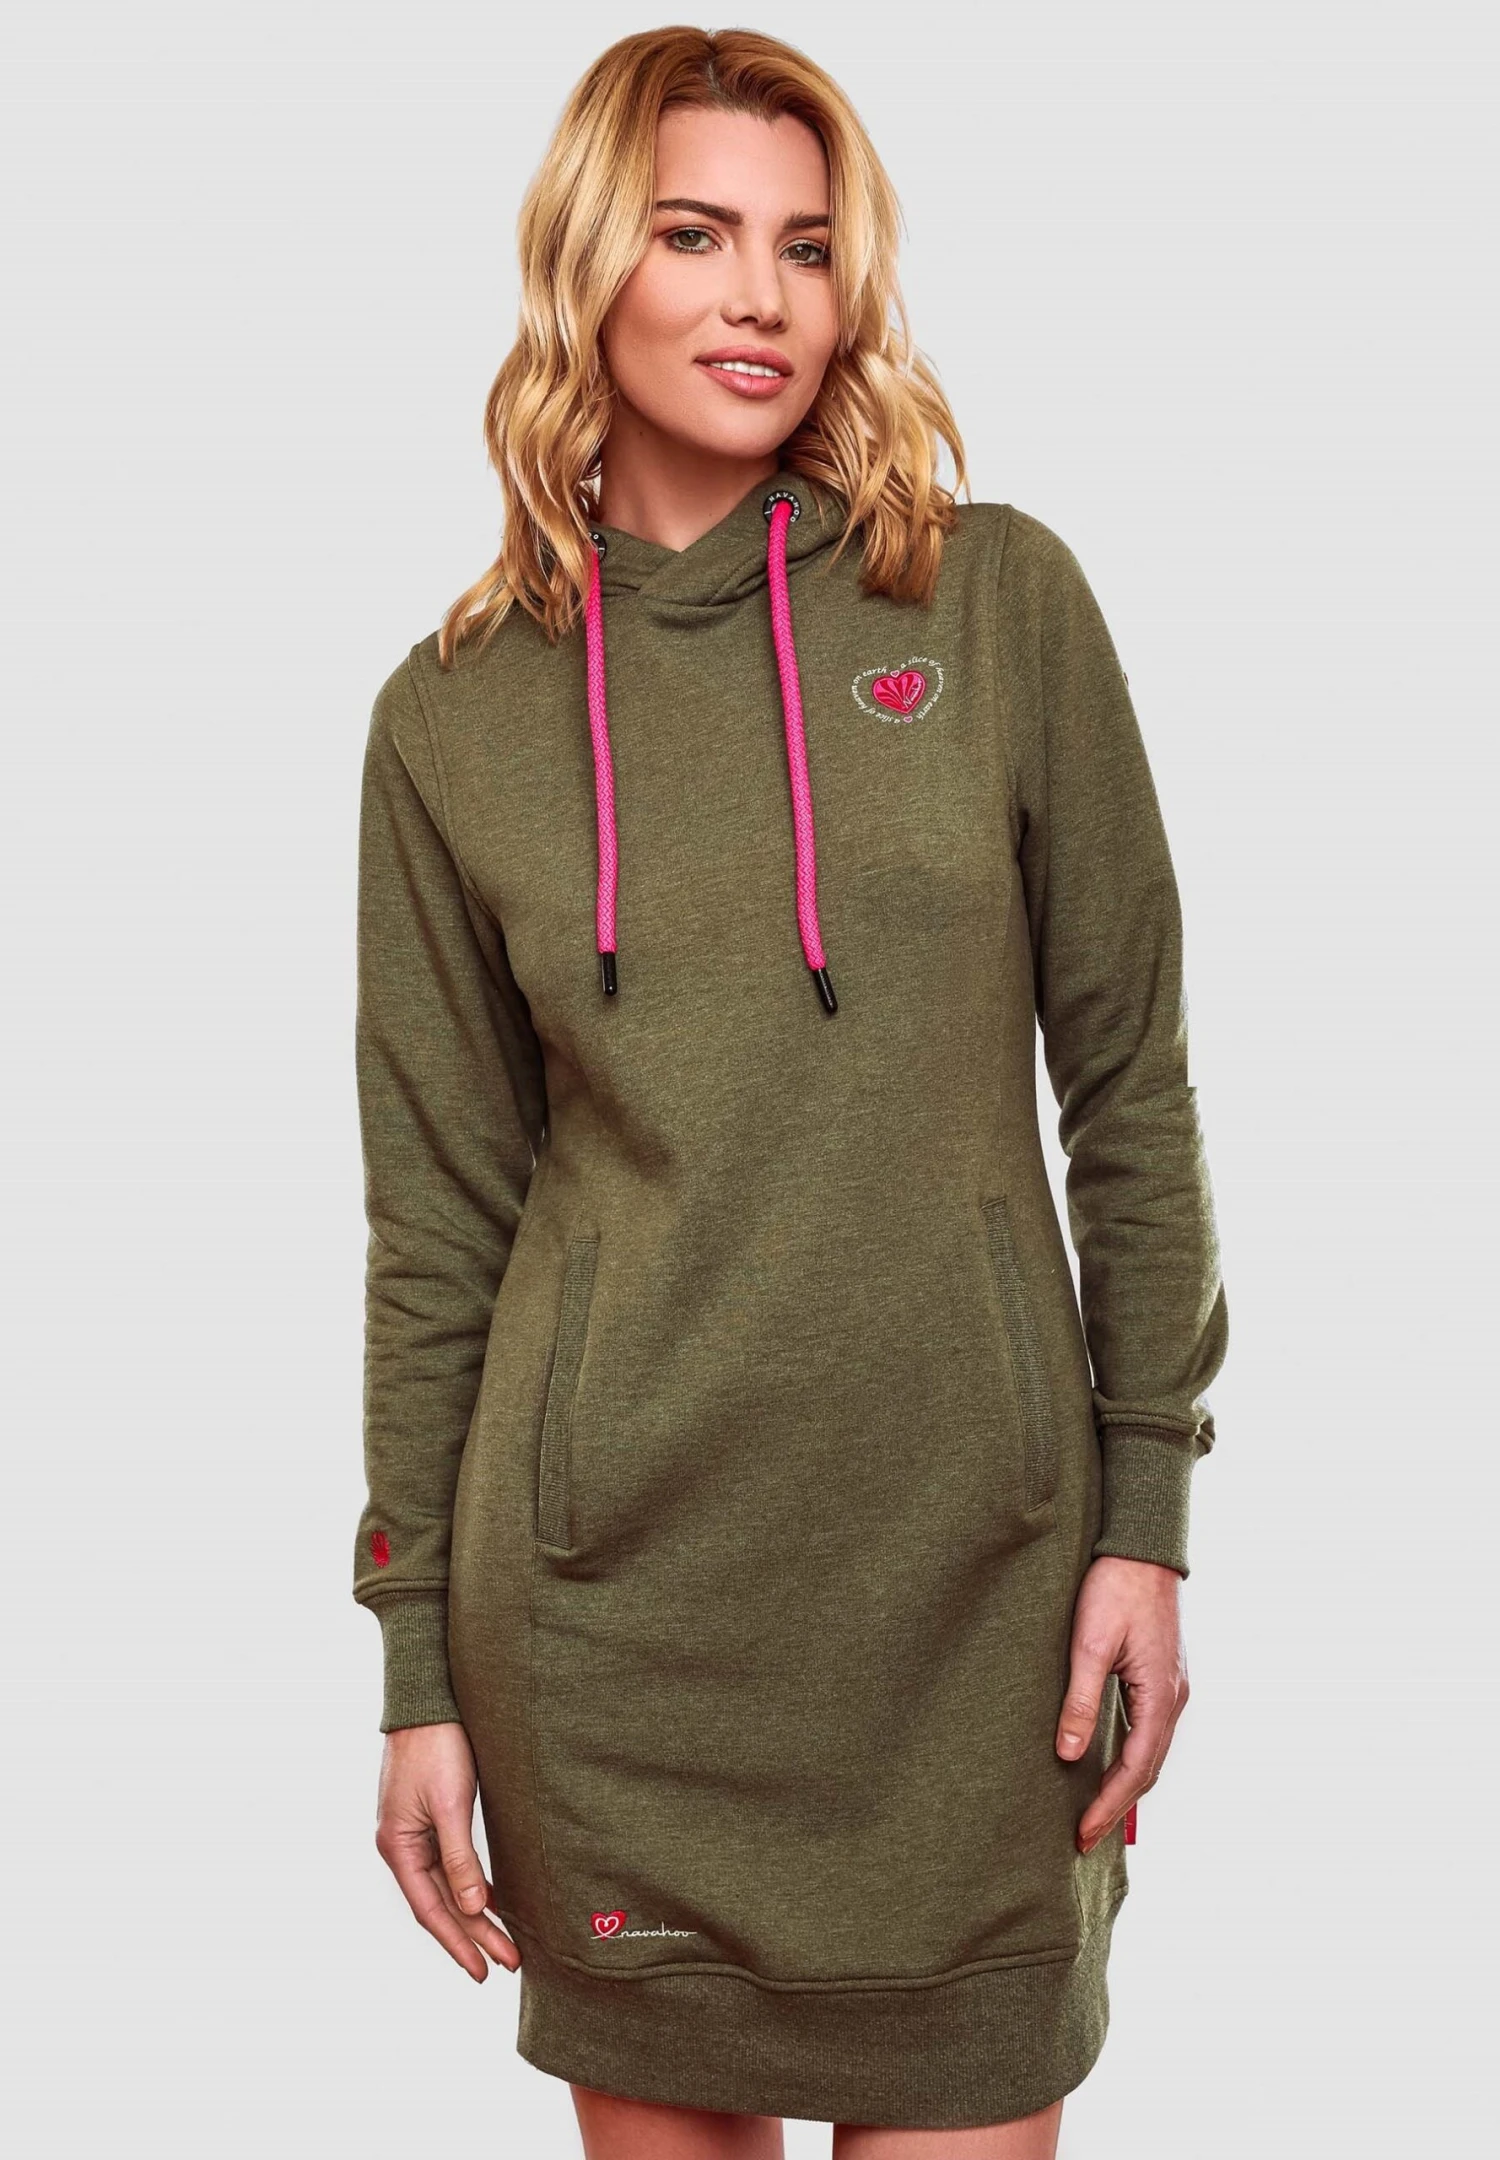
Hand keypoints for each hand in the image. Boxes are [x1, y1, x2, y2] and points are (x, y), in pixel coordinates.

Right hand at [374, 1722, 520, 1979]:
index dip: (459, 1943)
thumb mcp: (450, 1804)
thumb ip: (460, 1858)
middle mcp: (402, 1846)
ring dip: (472, 1915)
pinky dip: (468, 1886)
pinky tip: (487, 1899)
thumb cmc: (436, 1746)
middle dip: (474, 1935)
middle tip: (508, 1964)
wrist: (427, 1700)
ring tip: (502, 1943)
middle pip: (441, 1903)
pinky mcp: (428, 1817)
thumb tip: (471, 1909)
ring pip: (445, 1886)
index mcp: (399, 1847)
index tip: (486, 1970)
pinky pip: (448, 1865)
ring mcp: (413, 1833)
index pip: (432, 1910)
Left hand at [1055, 1555, 1189, 1851]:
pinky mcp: (1163, 1674)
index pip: (1136, 1769)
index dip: (1109, 1806)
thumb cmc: (1114, 1589)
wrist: (1142, 1546)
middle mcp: (1174, 1697)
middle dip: (1118, 1805)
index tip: (1082, 1834)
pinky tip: (1111, 1762)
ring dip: (1126, 1783)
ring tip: (1095, 1811)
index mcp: (1160, 1695)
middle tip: (1084, 1836)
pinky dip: (1132, 1756)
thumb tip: (1071, 1755)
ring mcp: (1172, 1686)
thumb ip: (1082, 1700)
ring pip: (1151, 1750)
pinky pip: (1150, 1729)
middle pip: (1149, 1768)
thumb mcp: (1089, 1644)